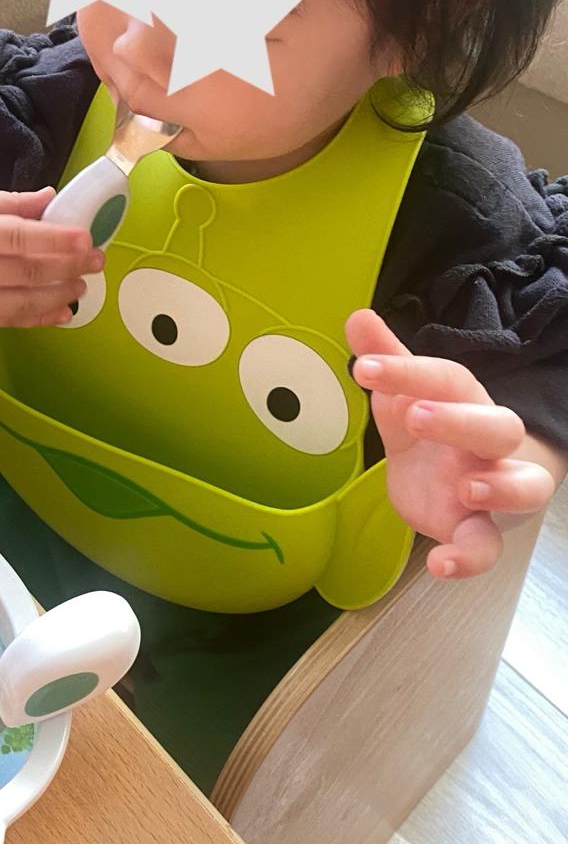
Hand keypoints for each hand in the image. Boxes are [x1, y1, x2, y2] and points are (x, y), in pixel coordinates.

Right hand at [0, 186, 102, 325]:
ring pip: (22, 302)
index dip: (54, 239)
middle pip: (26, 272)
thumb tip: (52, 197)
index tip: (85, 237)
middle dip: (68, 267)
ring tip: (84, 284)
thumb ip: (10, 203)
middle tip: (98, 260)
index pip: (16, 237)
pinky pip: (9, 321)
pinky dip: (39, 319)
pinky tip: (64, 312)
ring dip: (59, 296)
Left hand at [346, 309, 555, 578]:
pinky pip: (487, 546)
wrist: (459, 479)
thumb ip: (385, 359)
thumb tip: (358, 316)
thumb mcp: (402, 393)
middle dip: (458, 421)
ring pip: (522, 486)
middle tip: (414, 416)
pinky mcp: (476, 528)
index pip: (445, 379)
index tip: (364, 368)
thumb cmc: (432, 427)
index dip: (406, 372)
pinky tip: (438, 564)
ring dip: (500, 488)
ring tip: (469, 489)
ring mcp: (490, 487)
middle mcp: (487, 443)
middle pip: (495, 426)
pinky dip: (467, 559)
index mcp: (463, 401)